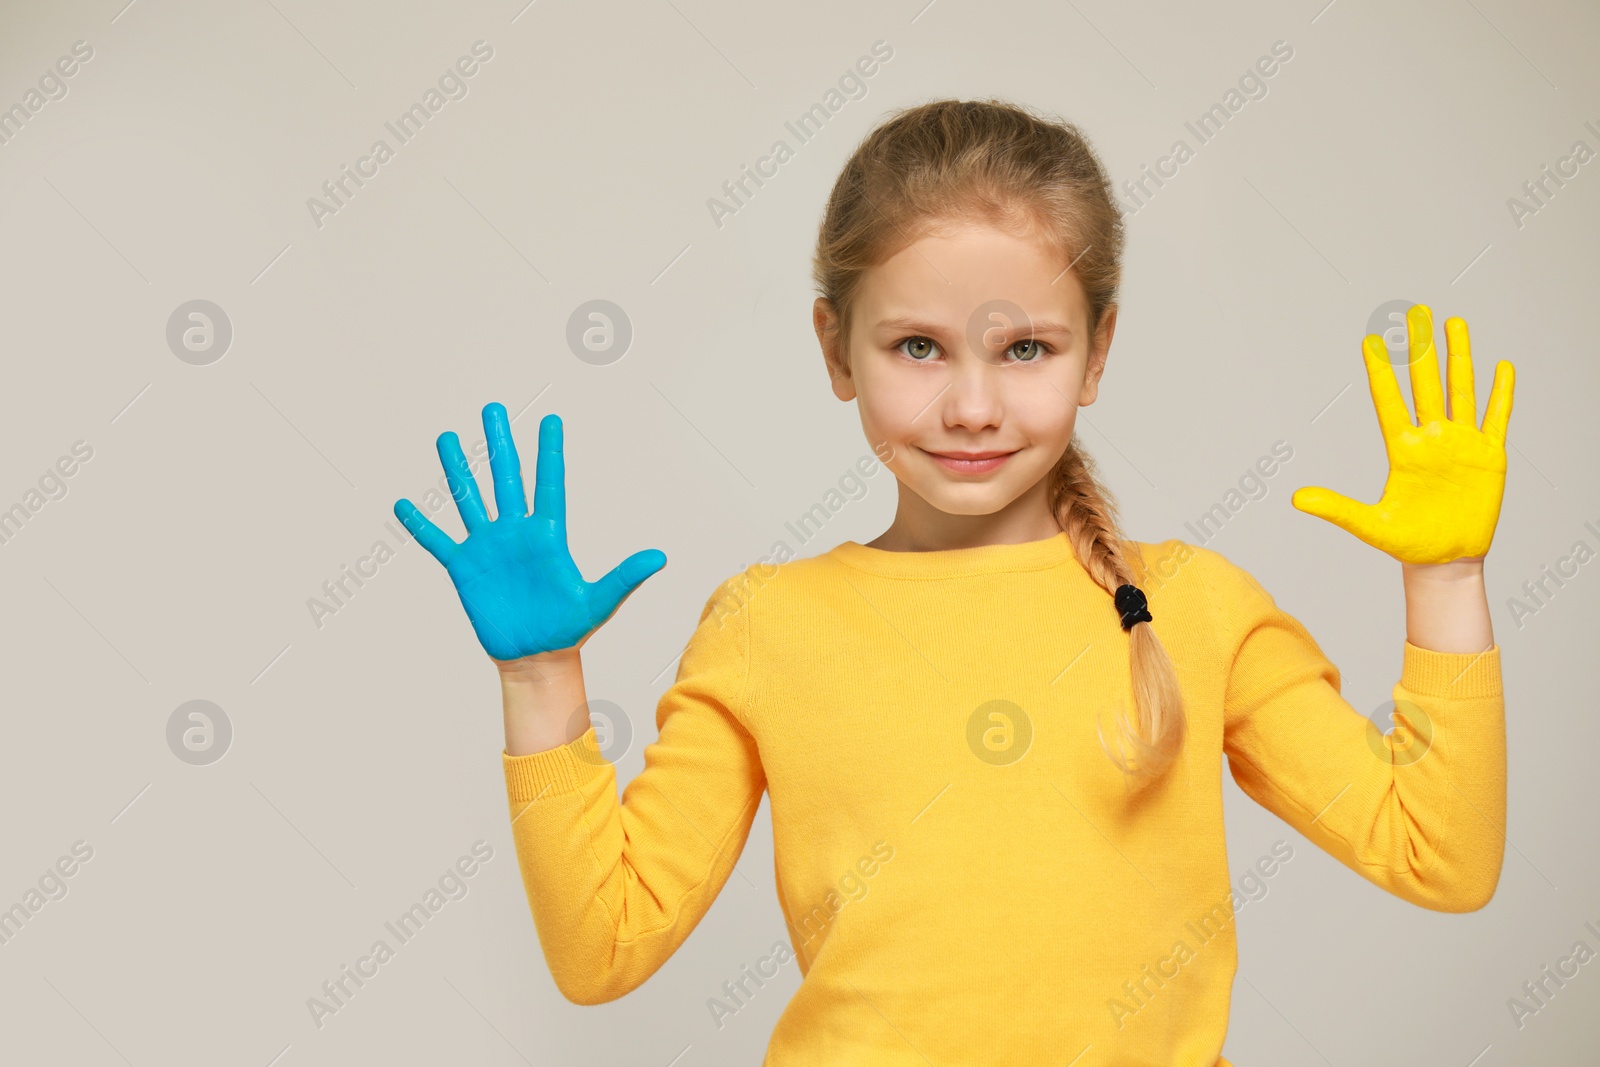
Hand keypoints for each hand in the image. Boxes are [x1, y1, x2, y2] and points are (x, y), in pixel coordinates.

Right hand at [393, 403, 665, 662]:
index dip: (549, 452)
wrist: (536, 657)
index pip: (548, 484)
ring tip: (447, 437)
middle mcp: (516, 533)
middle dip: (499, 443)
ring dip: (457, 469)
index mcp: (547, 535)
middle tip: (493, 408)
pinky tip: (403, 504)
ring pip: (470, 499)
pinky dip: (421, 525)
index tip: (551, 420)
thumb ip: (624, 577)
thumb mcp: (598, 602)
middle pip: (505, 478)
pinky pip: (439, 541)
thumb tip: (660, 557)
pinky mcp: (465, 568)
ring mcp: (488, 547)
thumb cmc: (569, 629)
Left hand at [1291, 304, 1514, 564]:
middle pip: (1425, 384)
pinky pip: (1496, 417)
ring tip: (1454, 323)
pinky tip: (1501, 367)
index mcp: (1402, 450)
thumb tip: (1295, 498)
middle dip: (1421, 348)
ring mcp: (1461, 444)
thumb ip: (1336, 508)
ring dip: (1459, 357)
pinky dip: (1500, 394)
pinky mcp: (1489, 456)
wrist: (1445, 561)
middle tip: (1416, 312)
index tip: (1370, 341)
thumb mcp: (1370, 525)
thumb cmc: (1408, 543)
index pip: (1388, 401)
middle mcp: (1431, 438)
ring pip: (1460, 390)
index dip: (1381, 371)